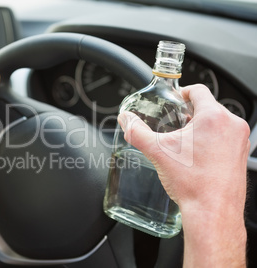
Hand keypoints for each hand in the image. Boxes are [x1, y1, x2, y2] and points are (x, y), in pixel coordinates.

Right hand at [118, 84, 248, 265]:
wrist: (212, 211)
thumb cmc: (193, 183)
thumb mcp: (157, 151)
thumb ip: (137, 131)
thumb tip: (125, 120)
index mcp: (214, 117)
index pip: (198, 90)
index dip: (182, 92)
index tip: (174, 100)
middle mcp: (232, 125)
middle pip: (207, 107)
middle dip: (189, 114)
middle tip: (174, 126)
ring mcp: (240, 141)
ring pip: (217, 123)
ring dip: (201, 128)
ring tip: (184, 144)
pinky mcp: (242, 155)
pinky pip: (225, 138)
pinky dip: (212, 141)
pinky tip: (197, 157)